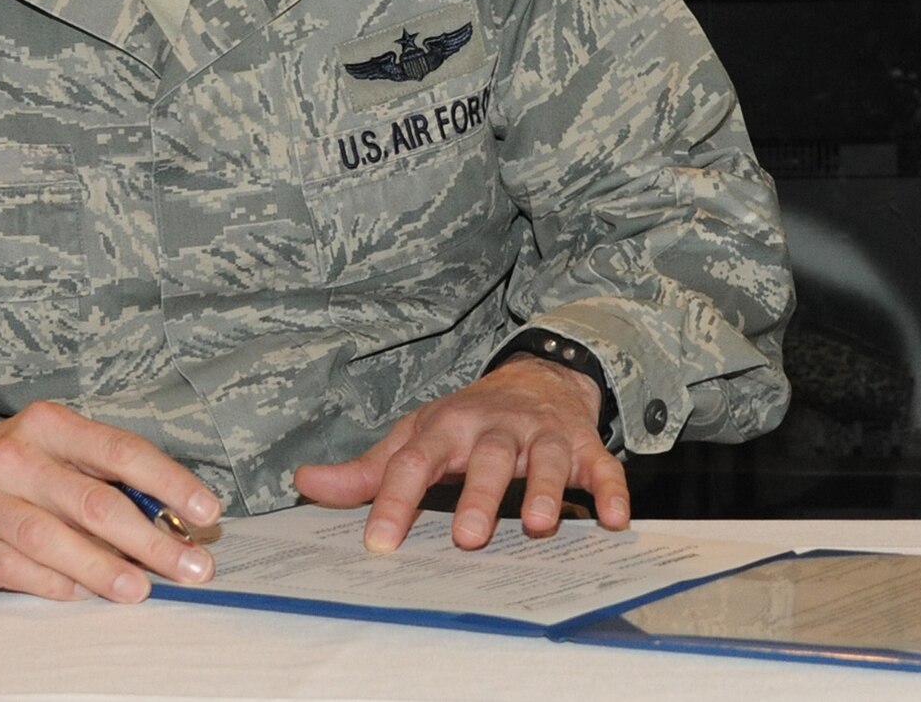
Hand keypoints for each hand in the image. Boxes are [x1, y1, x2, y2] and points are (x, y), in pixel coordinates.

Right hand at [0, 400, 221, 601]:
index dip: (168, 481)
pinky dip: (49, 583)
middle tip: (190, 567)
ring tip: (140, 590)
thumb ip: (103, 483)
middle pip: (93, 500)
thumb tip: (172, 524)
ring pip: (52, 537)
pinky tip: (77, 594)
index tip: (207, 512)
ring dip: (103, 568)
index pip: (120, 450)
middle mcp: (14, 454)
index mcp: (49, 425)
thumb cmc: (5, 477)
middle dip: (149, 539)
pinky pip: (11, 566)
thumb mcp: (51, 459)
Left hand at [292, 356, 630, 551]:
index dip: (394, 501)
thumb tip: (305, 484)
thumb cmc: (466, 421)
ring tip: (541, 527)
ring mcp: (542, 435)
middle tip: (466, 538)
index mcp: (446, 428)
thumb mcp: (415, 437)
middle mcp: (495, 428)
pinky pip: (602, 466)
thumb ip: (367, 471)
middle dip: (478, 497)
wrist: (535, 377)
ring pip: (547, 460)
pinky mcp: (584, 445)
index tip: (378, 543)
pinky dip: (611, 490)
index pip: (415, 463)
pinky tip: (615, 520)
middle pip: (488, 459)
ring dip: (546, 491)